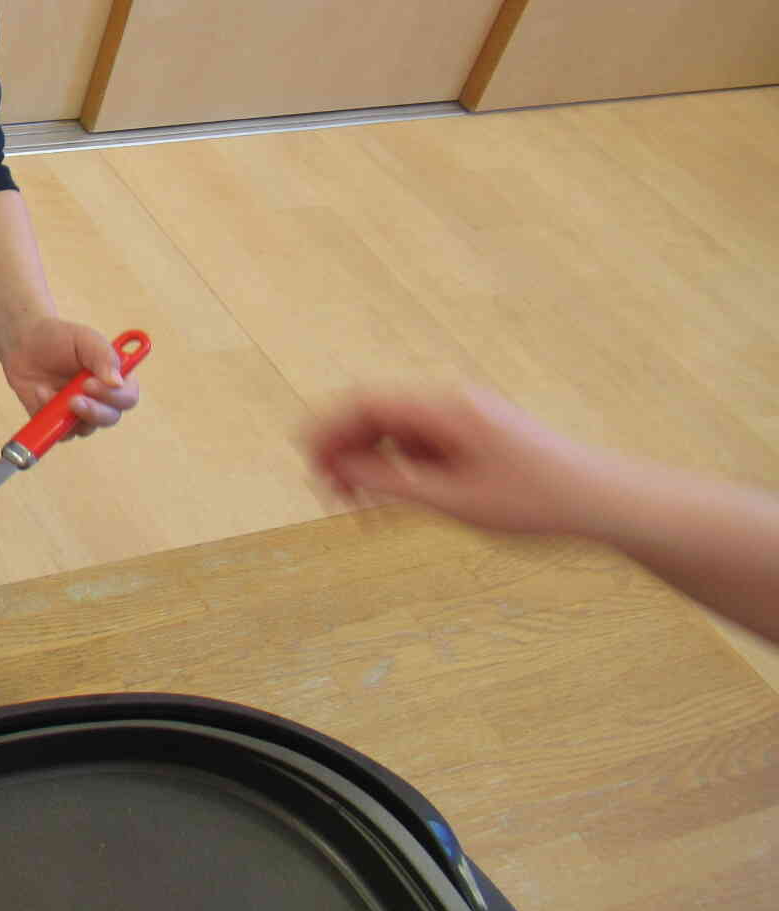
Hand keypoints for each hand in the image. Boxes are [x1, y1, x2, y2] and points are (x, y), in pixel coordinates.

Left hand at [0, 317, 140, 438]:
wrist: (24, 343)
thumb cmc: (59, 338)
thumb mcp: (84, 338)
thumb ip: (103, 356)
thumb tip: (117, 383)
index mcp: (114, 377)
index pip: (128, 397)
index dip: (114, 397)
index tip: (89, 384)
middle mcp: (101, 398)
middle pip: (110, 418)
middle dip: (93, 412)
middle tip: (73, 400)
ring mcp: (79, 412)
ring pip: (84, 429)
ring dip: (66, 414)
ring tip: (45, 390)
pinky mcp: (57, 422)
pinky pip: (58, 432)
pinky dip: (47, 417)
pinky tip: (38, 392)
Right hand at [307, 388, 609, 537]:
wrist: (606, 503)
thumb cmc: (537, 503)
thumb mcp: (454, 501)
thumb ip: (390, 482)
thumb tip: (339, 467)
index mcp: (445, 409)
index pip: (365, 403)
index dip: (326, 428)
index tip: (303, 460)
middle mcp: (452, 403)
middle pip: (376, 415)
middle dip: (344, 450)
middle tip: (329, 495)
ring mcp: (466, 417)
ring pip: (396, 431)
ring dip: (370, 462)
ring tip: (361, 506)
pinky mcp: (477, 436)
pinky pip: (421, 443)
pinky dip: (400, 467)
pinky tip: (399, 501)